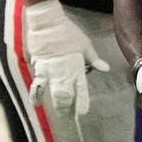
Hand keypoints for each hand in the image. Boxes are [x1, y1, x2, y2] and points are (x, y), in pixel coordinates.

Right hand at [24, 0, 110, 116]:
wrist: (47, 24)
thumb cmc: (68, 32)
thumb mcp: (85, 44)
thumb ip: (94, 59)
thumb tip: (106, 68)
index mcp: (76, 68)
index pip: (81, 90)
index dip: (81, 103)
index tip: (82, 113)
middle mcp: (63, 73)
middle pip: (66, 96)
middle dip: (68, 108)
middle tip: (69, 117)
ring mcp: (50, 72)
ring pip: (52, 94)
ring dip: (56, 105)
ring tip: (59, 114)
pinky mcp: (38, 69)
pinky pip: (37, 85)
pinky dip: (36, 96)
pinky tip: (36, 104)